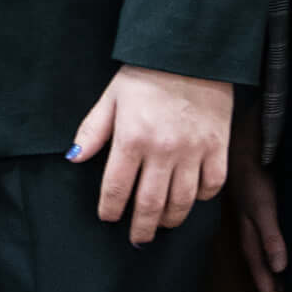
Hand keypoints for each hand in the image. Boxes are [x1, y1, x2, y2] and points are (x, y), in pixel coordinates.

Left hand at [70, 65, 231, 245]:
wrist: (191, 53)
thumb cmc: (146, 75)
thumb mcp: (112, 97)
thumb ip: (93, 130)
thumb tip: (74, 158)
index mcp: (132, 138)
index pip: (117, 188)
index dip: (110, 210)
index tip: (108, 218)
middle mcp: (163, 150)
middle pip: (150, 204)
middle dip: (141, 228)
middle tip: (137, 239)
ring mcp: (193, 151)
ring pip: (181, 202)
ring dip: (169, 220)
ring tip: (161, 225)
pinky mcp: (218, 148)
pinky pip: (211, 186)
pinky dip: (201, 198)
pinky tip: (190, 198)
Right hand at [227, 155, 291, 291]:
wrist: (245, 157)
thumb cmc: (253, 181)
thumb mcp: (263, 209)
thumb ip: (271, 237)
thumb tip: (280, 268)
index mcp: (254, 248)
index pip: (268, 287)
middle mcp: (258, 248)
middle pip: (271, 286)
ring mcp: (263, 239)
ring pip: (275, 275)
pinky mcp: (271, 229)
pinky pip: (279, 259)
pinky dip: (288, 273)